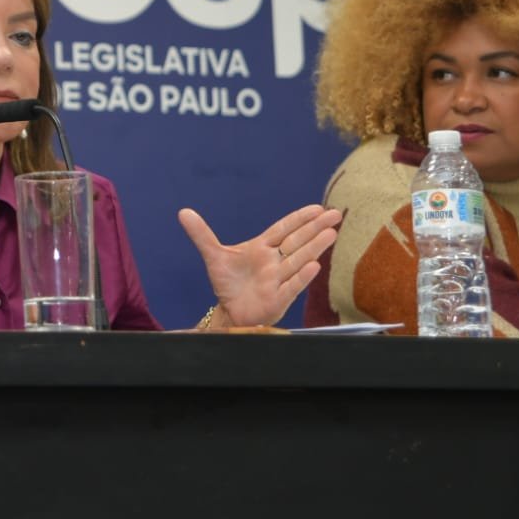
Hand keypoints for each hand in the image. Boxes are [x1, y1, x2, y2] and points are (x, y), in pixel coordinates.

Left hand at [177, 204, 340, 327]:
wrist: (230, 311)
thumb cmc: (229, 283)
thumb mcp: (213, 256)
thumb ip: (201, 234)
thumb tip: (183, 212)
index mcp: (261, 248)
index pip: (284, 230)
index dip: (300, 219)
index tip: (318, 208)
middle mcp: (274, 262)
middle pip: (297, 242)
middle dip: (315, 229)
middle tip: (336, 214)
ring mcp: (278, 280)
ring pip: (299, 261)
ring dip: (315, 248)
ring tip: (331, 233)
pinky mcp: (277, 299)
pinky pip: (291, 287)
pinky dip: (302, 278)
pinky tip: (314, 266)